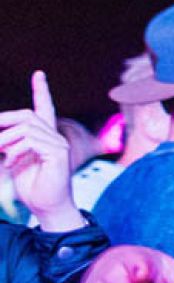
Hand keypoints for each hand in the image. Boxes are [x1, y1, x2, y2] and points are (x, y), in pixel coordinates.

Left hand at [0, 71, 80, 229]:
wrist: (47, 208)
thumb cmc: (32, 187)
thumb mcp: (14, 161)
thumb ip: (9, 145)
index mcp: (46, 137)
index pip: (45, 108)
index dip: (41, 90)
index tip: (39, 74)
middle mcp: (55, 137)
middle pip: (27, 115)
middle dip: (4, 121)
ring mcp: (58, 145)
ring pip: (26, 128)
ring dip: (5, 140)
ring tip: (0, 155)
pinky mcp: (58, 154)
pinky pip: (30, 141)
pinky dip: (15, 151)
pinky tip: (11, 163)